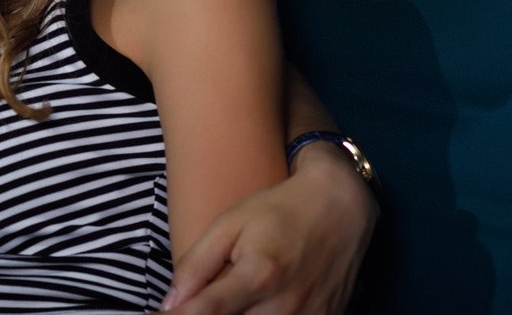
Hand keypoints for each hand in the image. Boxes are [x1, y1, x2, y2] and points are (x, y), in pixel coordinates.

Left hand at [157, 145, 377, 314]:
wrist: (341, 207)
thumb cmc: (279, 211)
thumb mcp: (230, 224)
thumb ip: (197, 264)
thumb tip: (169, 304)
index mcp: (259, 274)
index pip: (207, 311)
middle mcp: (286, 305)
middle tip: (194, 304)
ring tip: (231, 301)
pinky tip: (256, 306)